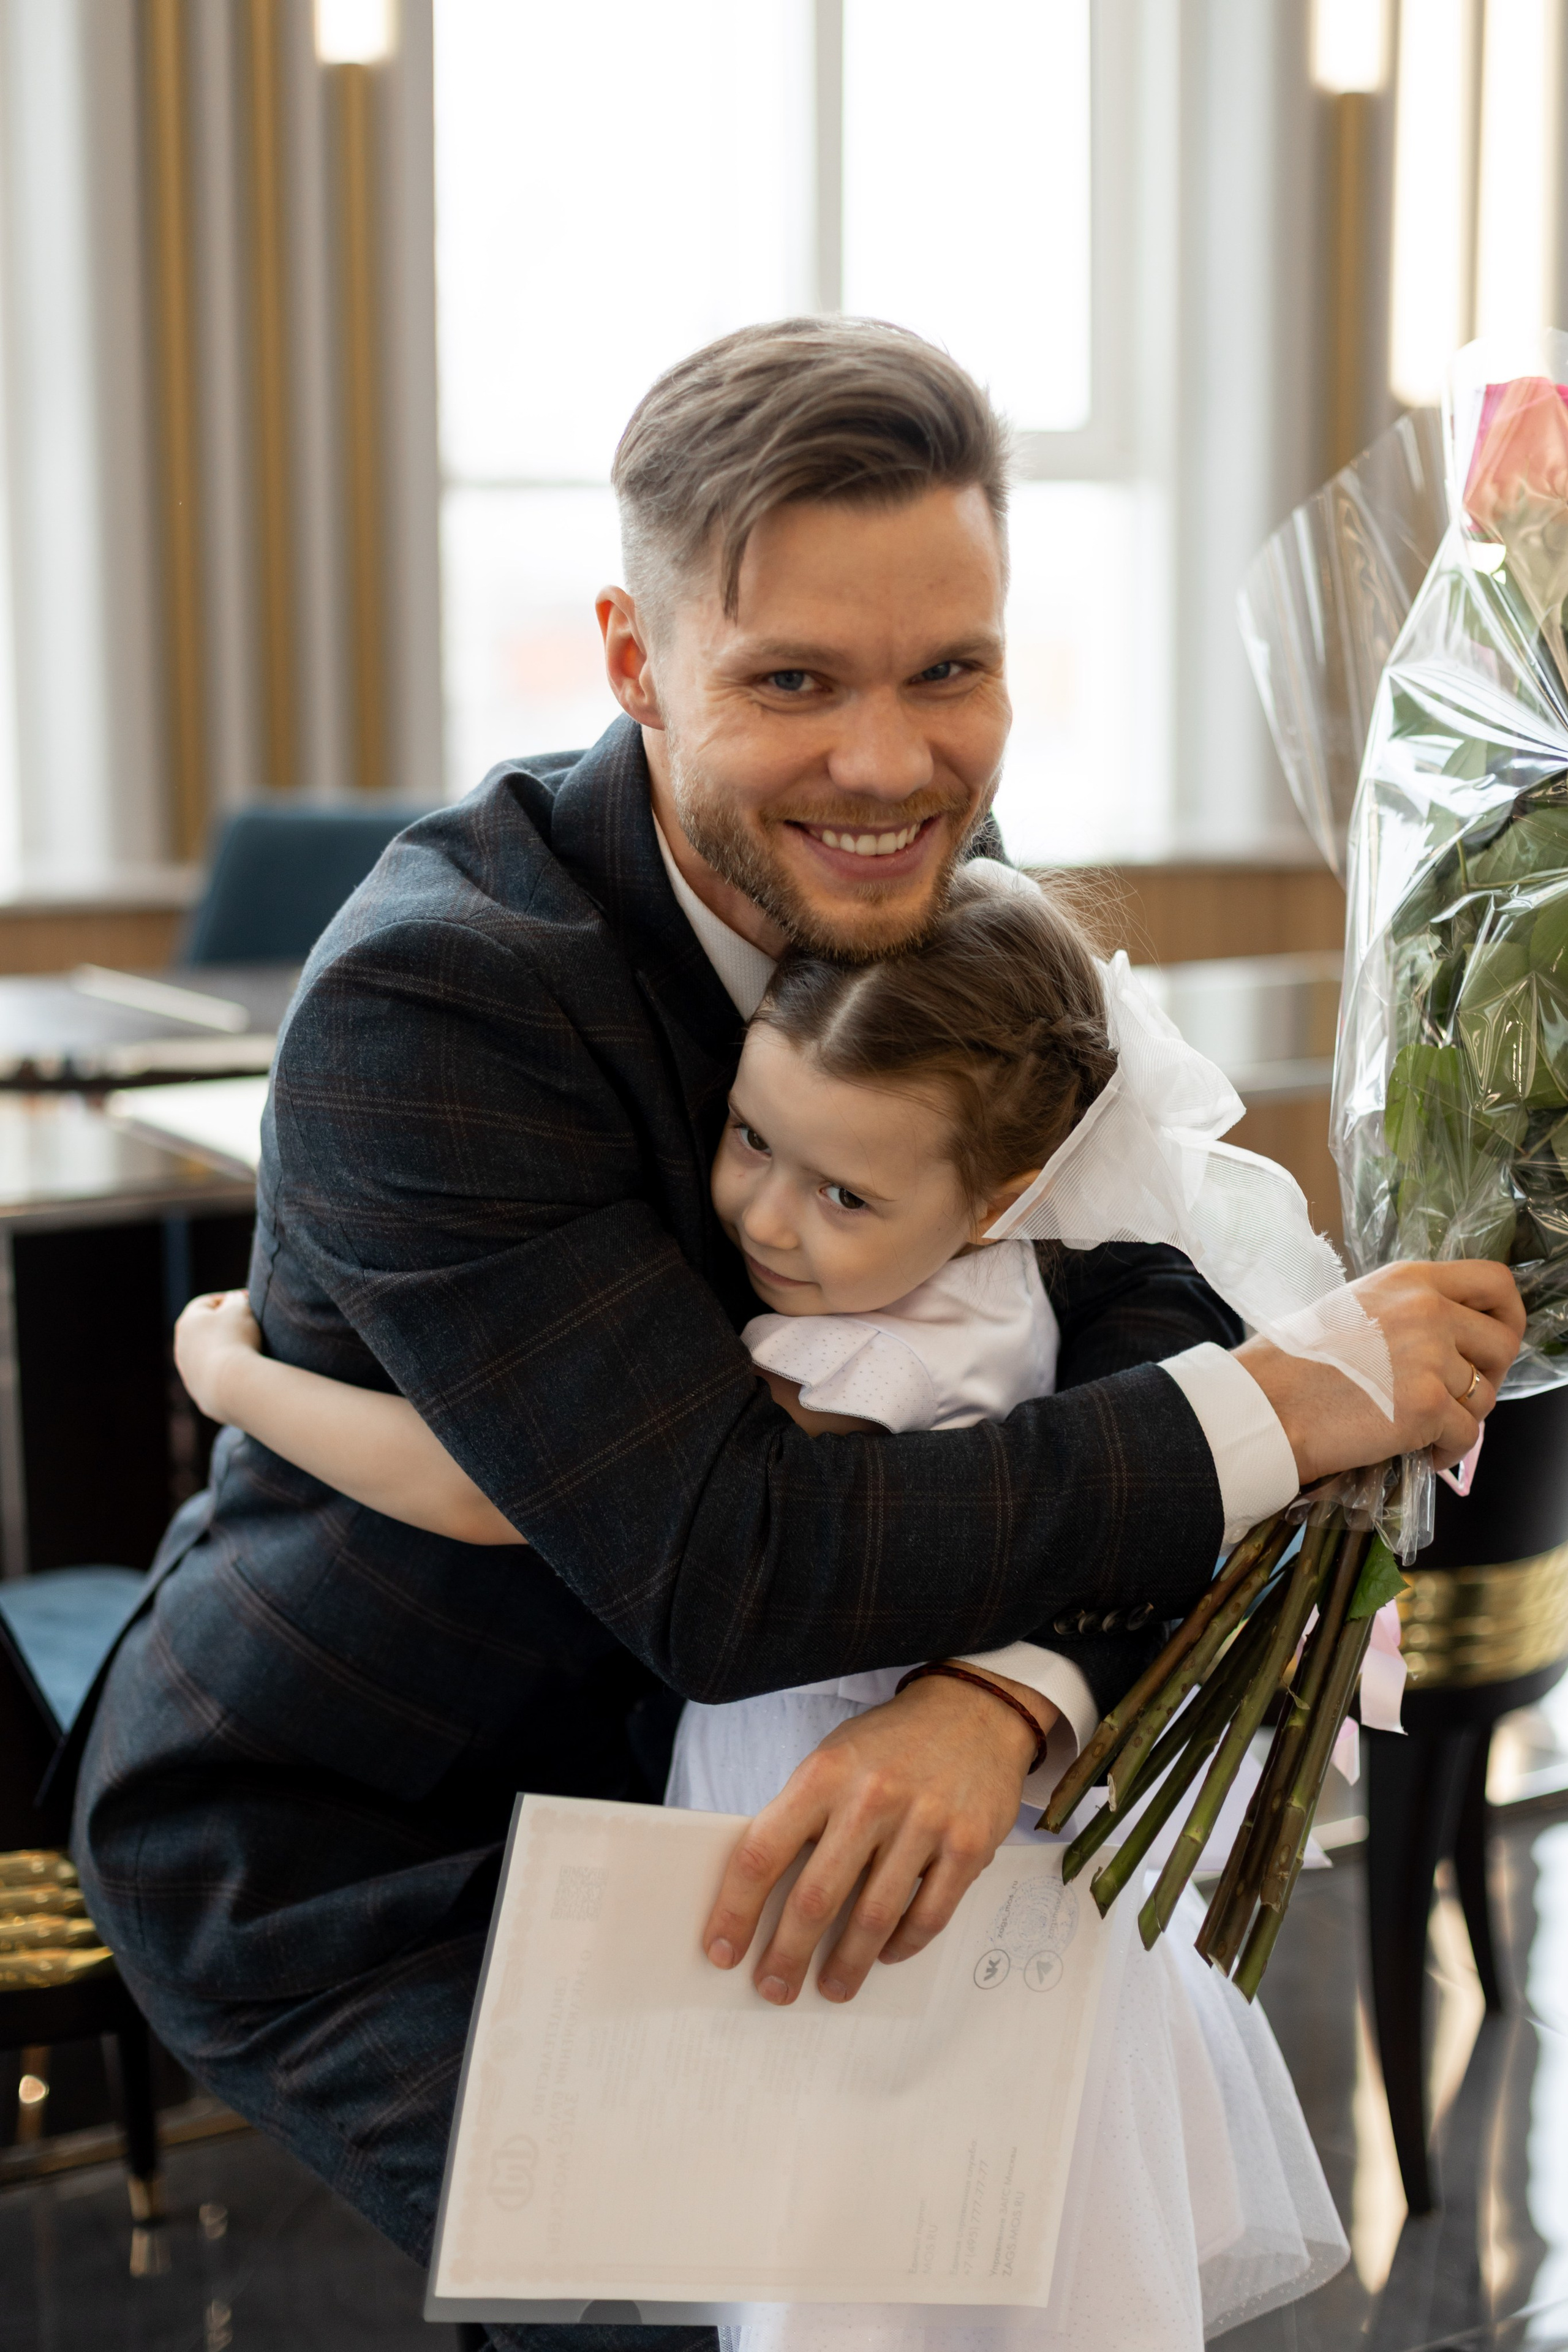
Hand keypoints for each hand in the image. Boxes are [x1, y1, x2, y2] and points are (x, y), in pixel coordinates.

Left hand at [173, 1289, 261, 1422]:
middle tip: (253, 1327)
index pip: (207, 1303)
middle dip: (228, 1327)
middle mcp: (182, 1348)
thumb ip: (236, 1299)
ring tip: (252, 1352)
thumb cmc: (236, 1340)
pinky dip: (229, 1373)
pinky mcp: (199, 1394)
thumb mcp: (240, 1308)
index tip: (251, 1302)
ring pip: (210, 1357)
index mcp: (187, 1323)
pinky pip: (217, 1378)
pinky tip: (246, 1373)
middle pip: (206, 1331)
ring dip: (228, 1352)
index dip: (231, 1299)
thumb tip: (233, 1300)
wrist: (232, 1385)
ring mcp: (189, 1373)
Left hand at [702, 1670, 1056, 2007]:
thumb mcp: (832, 1761)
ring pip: (874, 1918)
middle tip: (774, 1988)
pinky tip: (884, 1954)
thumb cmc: (888, 1746)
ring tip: (832, 1986)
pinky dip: (902, 1944)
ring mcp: (924, 1822)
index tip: (721, 1950)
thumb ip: (802, 1819)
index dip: (736, 1910)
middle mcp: (872, 1798)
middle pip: (817, 1898)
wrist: (973, 1711)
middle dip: (788, 1955)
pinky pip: (928, 1915)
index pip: (763, 1853)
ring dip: (847, 1964)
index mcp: (824, 1774)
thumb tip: (765, 1898)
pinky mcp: (969, 1844)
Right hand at [1236, 1258, 1524, 1485]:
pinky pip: (1467, 1437)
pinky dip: (1447, 1452)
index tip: (1492, 1342)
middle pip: (1502, 1342)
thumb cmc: (1293, 1363)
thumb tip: (1448, 1338)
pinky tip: (1418, 1453)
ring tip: (1424, 1429)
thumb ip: (1406, 1312)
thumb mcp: (1354, 1308)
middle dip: (1488, 1375)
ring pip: (1485, 1395)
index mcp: (1409, 1279)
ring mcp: (1432, 1358)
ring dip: (1462, 1417)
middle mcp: (1428, 1309)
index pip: (1495, 1281)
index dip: (1507, 1315)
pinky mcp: (1429, 1405)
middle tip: (1457, 1395)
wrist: (1264, 1405)